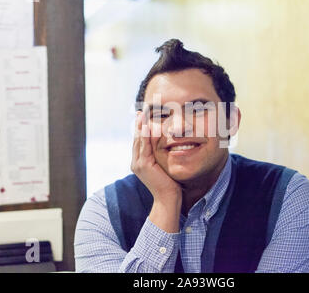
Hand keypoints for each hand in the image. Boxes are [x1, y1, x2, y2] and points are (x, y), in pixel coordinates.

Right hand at [131, 111, 181, 232]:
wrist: (168, 200)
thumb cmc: (171, 184)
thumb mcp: (166, 166)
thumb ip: (164, 156)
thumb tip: (172, 144)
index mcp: (140, 161)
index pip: (140, 139)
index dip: (142, 126)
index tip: (145, 114)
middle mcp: (136, 161)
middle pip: (137, 136)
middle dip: (140, 122)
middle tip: (144, 108)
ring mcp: (138, 163)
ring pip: (139, 139)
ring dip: (141, 124)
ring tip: (144, 111)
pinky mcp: (143, 165)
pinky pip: (144, 145)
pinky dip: (145, 133)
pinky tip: (148, 123)